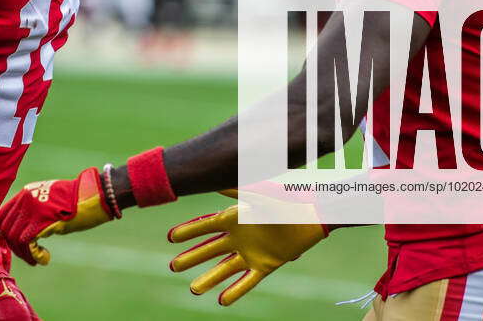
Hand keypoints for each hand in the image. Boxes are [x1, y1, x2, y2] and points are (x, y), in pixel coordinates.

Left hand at [0, 167, 113, 264]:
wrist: (94, 194)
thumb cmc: (77, 201)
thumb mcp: (49, 201)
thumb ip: (33, 212)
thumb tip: (22, 234)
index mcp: (25, 193)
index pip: (0, 215)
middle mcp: (25, 199)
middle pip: (6, 230)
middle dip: (12, 248)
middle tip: (27, 257)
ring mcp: (32, 209)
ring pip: (15, 239)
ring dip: (25, 254)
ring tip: (38, 258)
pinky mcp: (42, 220)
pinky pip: (28, 243)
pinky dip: (34, 254)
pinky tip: (45, 257)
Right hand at [167, 188, 327, 305]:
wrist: (311, 215)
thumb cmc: (285, 199)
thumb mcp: (259, 194)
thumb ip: (237, 191)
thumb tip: (215, 183)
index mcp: (235, 218)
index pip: (205, 227)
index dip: (189, 232)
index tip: (171, 237)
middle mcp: (239, 237)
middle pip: (209, 250)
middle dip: (191, 258)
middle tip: (173, 266)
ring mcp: (250, 253)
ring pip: (224, 269)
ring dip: (209, 279)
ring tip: (193, 290)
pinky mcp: (265, 266)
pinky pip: (247, 282)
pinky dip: (235, 291)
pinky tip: (222, 300)